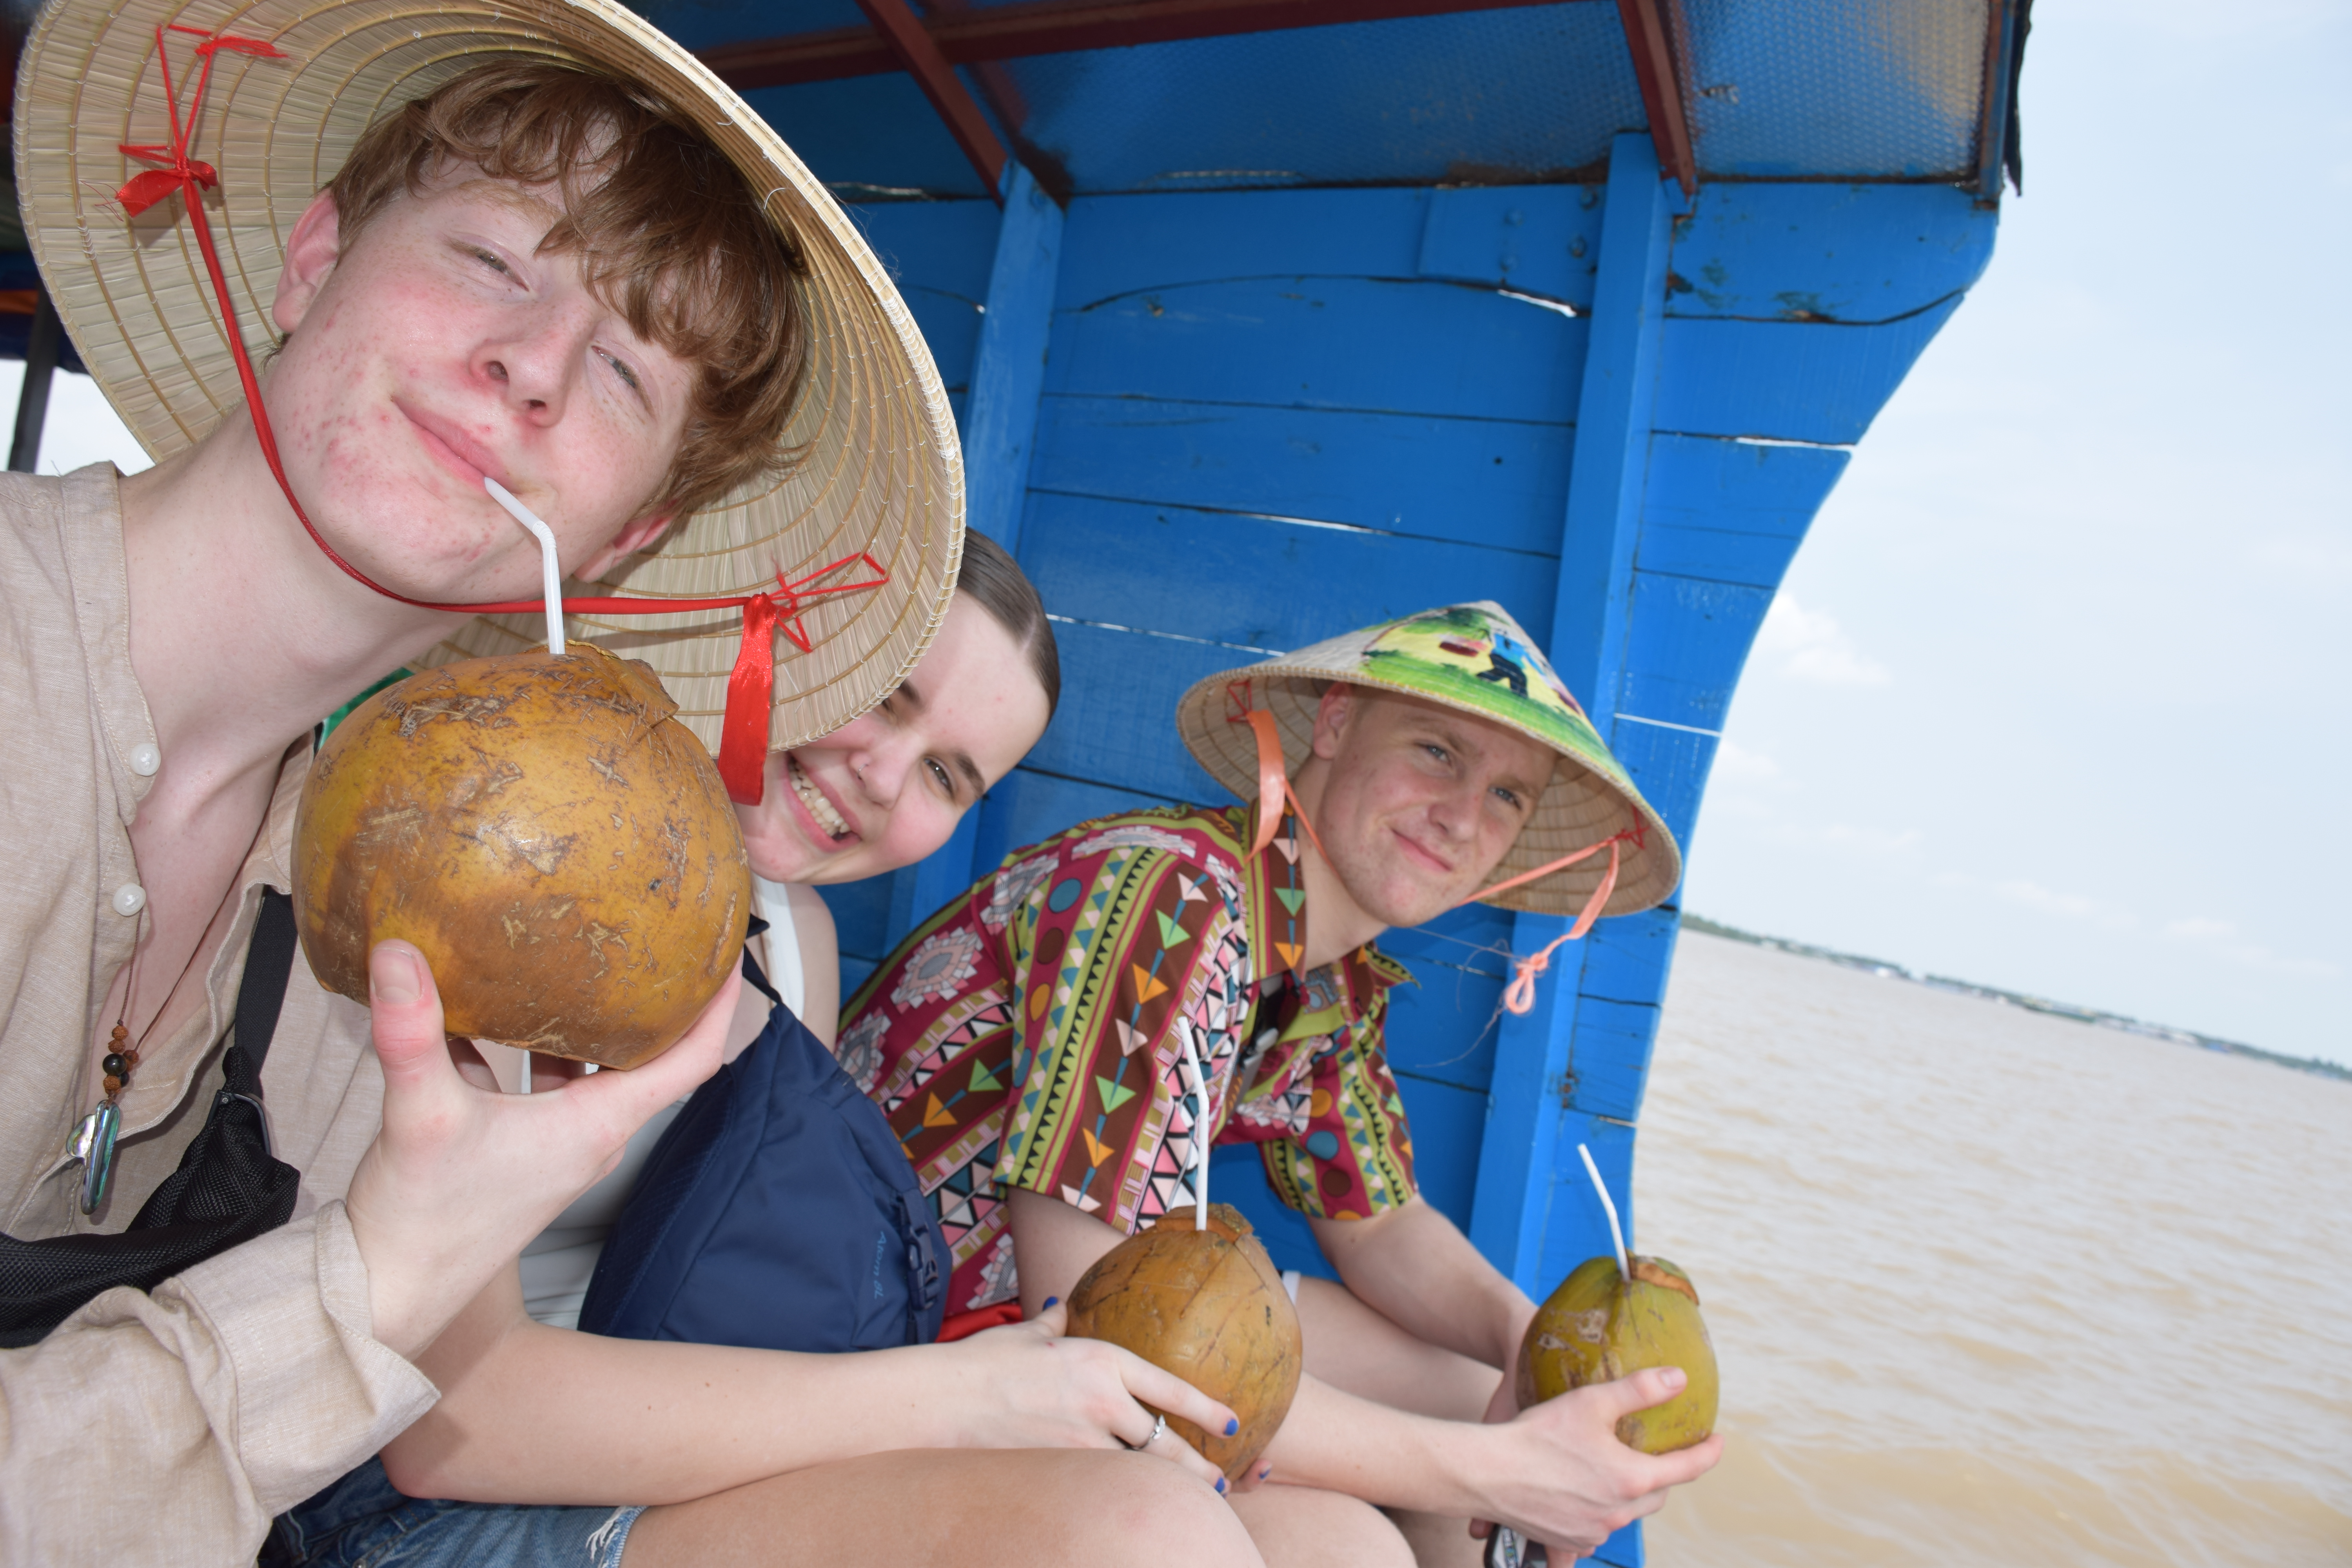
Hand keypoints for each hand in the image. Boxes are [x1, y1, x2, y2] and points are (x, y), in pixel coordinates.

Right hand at [345, 939, 735, 1357]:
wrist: (385, 1295)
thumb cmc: (422, 1224)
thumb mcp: (421, 1115)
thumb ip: (411, 1031)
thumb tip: (398, 952)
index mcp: (598, 1125)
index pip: (691, 1060)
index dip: (719, 1005)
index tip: (726, 952)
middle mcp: (589, 1133)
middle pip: (648, 1054)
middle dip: (656, 997)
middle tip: (654, 936)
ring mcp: (553, 1141)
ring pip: (586, 1063)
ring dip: (585, 1016)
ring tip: (582, 955)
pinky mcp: (513, 1145)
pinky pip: (534, 1080)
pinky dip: (523, 1042)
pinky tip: (487, 1004)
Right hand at [934, 1301, 1239, 1491]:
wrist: (941, 1399)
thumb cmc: (981, 1364)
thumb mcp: (1025, 1335)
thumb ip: (1052, 1324)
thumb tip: (1060, 1308)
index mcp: (1099, 1360)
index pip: (1169, 1388)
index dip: (1206, 1408)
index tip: (1232, 1422)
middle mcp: (1100, 1401)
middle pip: (1165, 1443)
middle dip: (1199, 1466)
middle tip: (1222, 1481)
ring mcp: (1080, 1442)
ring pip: (1141, 1472)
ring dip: (1170, 1488)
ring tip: (1196, 1502)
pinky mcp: (1058, 1471)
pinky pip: (1103, 1487)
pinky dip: (1126, 1497)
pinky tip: (1139, 1506)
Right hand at [1462, 1367, 1721, 1560]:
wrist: (1487, 1473)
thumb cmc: (1537, 1434)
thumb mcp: (1591, 1402)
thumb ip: (1640, 1390)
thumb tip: (1679, 1378)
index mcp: (1632, 1479)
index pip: (1688, 1468)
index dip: (1708, 1453)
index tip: (1718, 1441)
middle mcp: (1619, 1513)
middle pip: (1658, 1494)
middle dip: (1665, 1475)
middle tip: (1662, 1454)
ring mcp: (1594, 1531)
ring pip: (1627, 1513)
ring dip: (1629, 1495)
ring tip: (1615, 1472)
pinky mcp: (1569, 1541)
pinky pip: (1596, 1529)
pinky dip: (1598, 1512)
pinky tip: (1583, 1494)